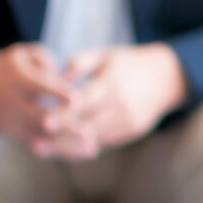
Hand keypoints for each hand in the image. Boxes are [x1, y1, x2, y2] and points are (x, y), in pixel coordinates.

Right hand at [0, 43, 91, 156]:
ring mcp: (11, 123)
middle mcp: (12, 104)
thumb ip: (43, 59)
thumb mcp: (24, 53)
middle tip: (89, 132)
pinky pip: (38, 146)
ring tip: (91, 148)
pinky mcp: (15, 135)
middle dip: (65, 127)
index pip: (37, 87)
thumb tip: (58, 73)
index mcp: (16, 79)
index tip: (77, 99)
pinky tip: (82, 154)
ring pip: (40, 137)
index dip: (56, 93)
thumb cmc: (13, 65)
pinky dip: (60, 151)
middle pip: (39, 118)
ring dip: (66, 145)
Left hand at [52, 43, 188, 152]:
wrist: (167, 77)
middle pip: (86, 126)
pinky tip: (65, 148)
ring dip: (68, 146)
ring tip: (44, 148)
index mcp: (112, 82)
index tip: (42, 121)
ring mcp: (129, 120)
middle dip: (60, 136)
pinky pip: (105, 142)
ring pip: (94, 139)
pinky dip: (84, 146)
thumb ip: (80, 62)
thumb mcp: (106, 54)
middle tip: (35, 143)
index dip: (63, 114)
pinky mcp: (133, 131)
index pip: (84, 102)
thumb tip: (57, 77)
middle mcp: (122, 104)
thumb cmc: (128, 63)